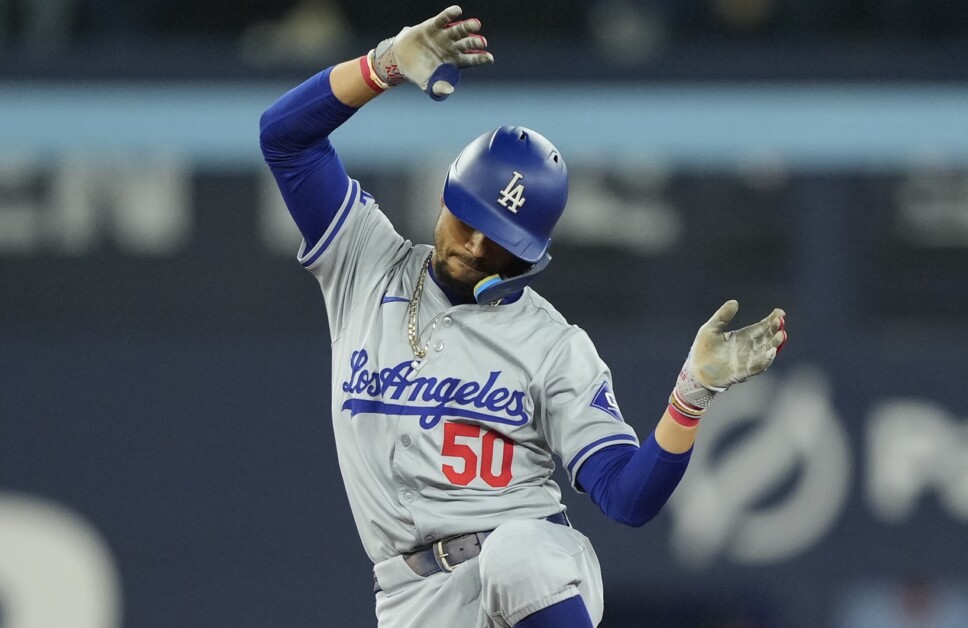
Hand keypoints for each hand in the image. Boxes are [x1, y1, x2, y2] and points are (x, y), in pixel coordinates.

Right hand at [372, 5, 493, 99]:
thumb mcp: (428, 84)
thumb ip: (439, 88)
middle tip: (483, 42)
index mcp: (455, 61)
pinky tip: (457, 11)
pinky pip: (442, 19)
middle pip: (467, 43)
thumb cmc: (419, 73)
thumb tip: (450, 90)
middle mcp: (452, 47)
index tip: (489, 58)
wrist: (400, 60)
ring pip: (458, 30)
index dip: (480, 58)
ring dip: (467, 27)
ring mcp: (443, 36)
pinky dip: (449, 14)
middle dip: (475, 42)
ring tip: (476, 24)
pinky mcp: (432, 26)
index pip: (471, 59)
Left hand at [675, 300, 786, 408]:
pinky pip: (758, 366)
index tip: (780, 313)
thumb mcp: (711, 328)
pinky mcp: (743, 372)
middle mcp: (748, 348)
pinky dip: (765, 359)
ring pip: (766, 351)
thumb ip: (723, 316)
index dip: (771, 320)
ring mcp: (747, 360)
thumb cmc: (702, 350)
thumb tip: (734, 302)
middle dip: (775, 330)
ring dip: (774, 344)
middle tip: (780, 322)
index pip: (760, 327)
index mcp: (742, 337)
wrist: (695, 372)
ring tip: (781, 335)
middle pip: (766, 338)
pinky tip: (772, 351)